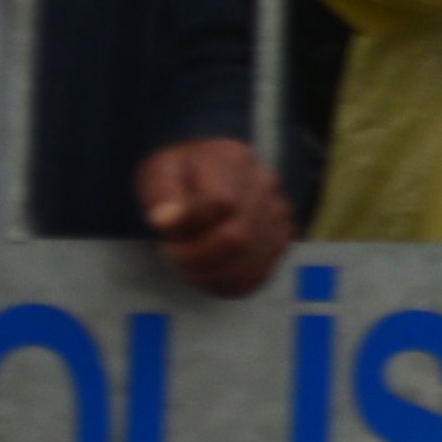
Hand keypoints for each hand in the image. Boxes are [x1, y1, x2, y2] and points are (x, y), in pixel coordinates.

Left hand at [136, 140, 291, 297]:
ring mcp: (279, 211)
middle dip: (196, 257)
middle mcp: (264, 183)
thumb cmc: (178, 175)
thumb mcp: (158, 173)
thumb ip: (160, 195)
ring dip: (209, 273)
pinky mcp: (283, 238)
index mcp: (232, 159)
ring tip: (188, 262)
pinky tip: (209, 269)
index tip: (165, 232)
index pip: (222, 205)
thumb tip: (166, 220)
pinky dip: (227, 282)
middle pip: (238, 238)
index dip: (189, 229)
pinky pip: (257, 276)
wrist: (202, 172)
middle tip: (173, 252)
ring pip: (248, 263)